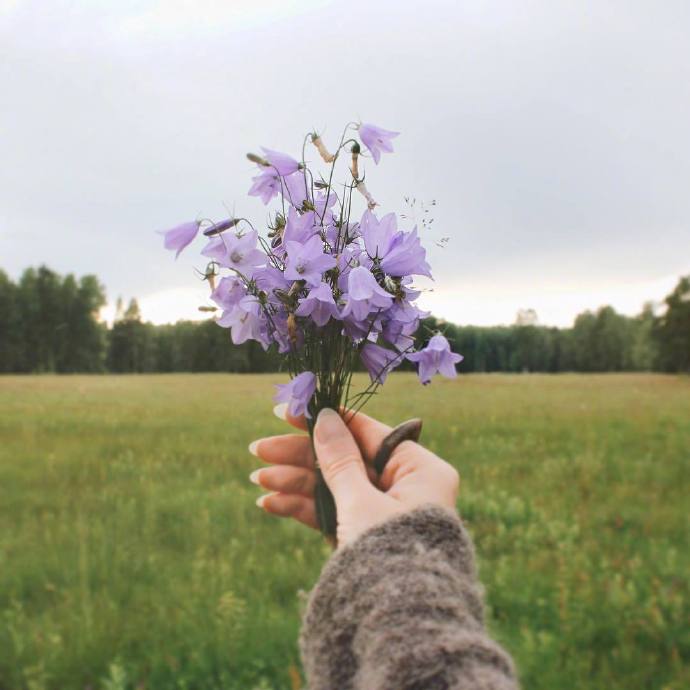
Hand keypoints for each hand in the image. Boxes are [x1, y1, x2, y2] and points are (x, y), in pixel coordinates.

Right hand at [249, 406, 459, 545]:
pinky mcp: (365, 535)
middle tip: (257, 449)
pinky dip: (303, 508)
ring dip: (294, 482)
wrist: (403, 628)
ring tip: (257, 479)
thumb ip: (340, 460)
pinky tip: (270, 503)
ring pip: (333, 486)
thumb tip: (325, 416)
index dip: (325, 420)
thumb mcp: (361, 502)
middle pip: (344, 458)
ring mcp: (383, 512)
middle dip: (299, 456)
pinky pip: (333, 512)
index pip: (366, 432)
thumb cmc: (391, 556)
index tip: (288, 410)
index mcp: (419, 469)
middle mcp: (404, 487)